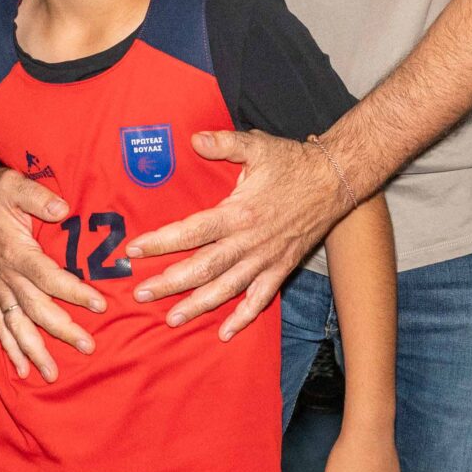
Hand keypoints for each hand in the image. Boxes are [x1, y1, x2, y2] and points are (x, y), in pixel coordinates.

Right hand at [0, 160, 99, 380]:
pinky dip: (10, 348)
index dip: (74, 292)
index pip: (48, 277)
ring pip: (15, 325)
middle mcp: (6, 275)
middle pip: (35, 309)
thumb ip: (38, 198)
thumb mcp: (15, 185)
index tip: (99, 304)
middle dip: (61, 330)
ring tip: (51, 373)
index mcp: (15, 252)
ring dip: (34, 351)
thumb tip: (62, 209)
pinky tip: (21, 369)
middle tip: (87, 346)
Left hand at [125, 129, 348, 338]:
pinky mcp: (282, 268)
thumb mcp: (258, 146)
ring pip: (227, 288)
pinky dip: (243, 317)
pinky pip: (260, 299)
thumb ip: (224, 143)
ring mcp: (266, 259)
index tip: (135, 249)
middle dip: (170, 282)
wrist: (335, 181)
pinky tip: (225, 332)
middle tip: (141, 294)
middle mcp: (250, 241)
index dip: (162, 242)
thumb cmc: (294, 163)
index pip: (192, 231)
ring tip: (172, 318)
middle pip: (203, 268)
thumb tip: (194, 138)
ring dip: (199, 306)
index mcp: (239, 212)